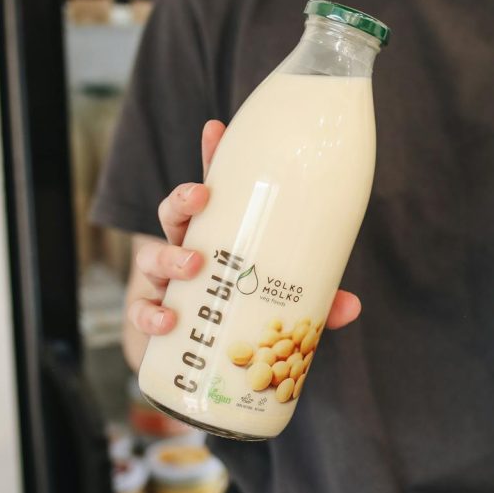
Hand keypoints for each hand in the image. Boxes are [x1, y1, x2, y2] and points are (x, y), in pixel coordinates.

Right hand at [127, 120, 362, 337]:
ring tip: (193, 264)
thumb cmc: (244, 318)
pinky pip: (141, 310)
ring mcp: (165, 284)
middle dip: (182, 199)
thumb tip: (352, 305)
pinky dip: (151, 315)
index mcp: (218, 238)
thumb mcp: (284, 304)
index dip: (211, 158)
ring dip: (170, 256)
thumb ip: (316, 303)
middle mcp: (187, 253)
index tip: (215, 128)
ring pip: (151, 255)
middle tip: (202, 196)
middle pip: (174, 214)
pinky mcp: (152, 316)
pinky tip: (168, 320)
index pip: (213, 193)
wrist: (205, 364)